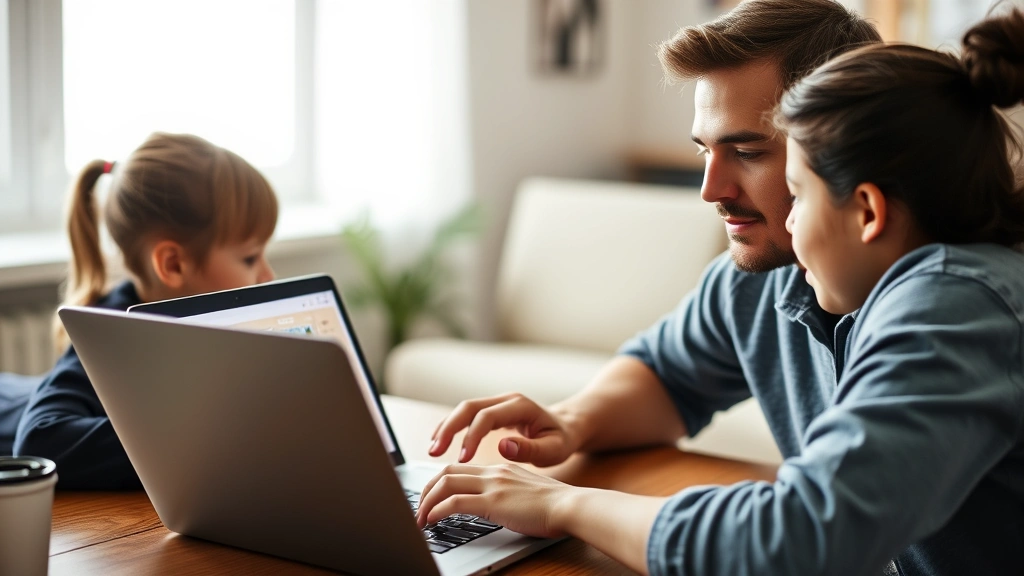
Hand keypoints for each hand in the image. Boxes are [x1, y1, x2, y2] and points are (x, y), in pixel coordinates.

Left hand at [416, 463, 575, 538]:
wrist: (570, 505)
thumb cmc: (554, 506)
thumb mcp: (525, 494)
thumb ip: (507, 494)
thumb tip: (497, 507)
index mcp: (500, 469)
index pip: (460, 470)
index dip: (440, 483)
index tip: (432, 498)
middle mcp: (493, 473)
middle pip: (447, 473)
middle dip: (427, 491)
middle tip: (419, 509)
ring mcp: (492, 486)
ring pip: (445, 484)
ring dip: (427, 502)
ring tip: (420, 519)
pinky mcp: (493, 502)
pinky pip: (455, 503)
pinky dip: (437, 510)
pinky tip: (432, 521)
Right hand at [428, 392, 581, 466]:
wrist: (567, 426)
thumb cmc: (562, 440)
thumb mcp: (554, 450)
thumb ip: (530, 449)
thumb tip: (503, 446)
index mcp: (520, 406)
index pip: (487, 416)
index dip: (471, 436)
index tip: (462, 458)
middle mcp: (505, 400)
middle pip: (468, 406)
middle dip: (449, 428)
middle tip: (435, 452)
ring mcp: (498, 402)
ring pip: (464, 408)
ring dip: (446, 427)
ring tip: (433, 450)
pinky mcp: (492, 410)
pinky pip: (467, 415)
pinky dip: (452, 426)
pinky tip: (440, 441)